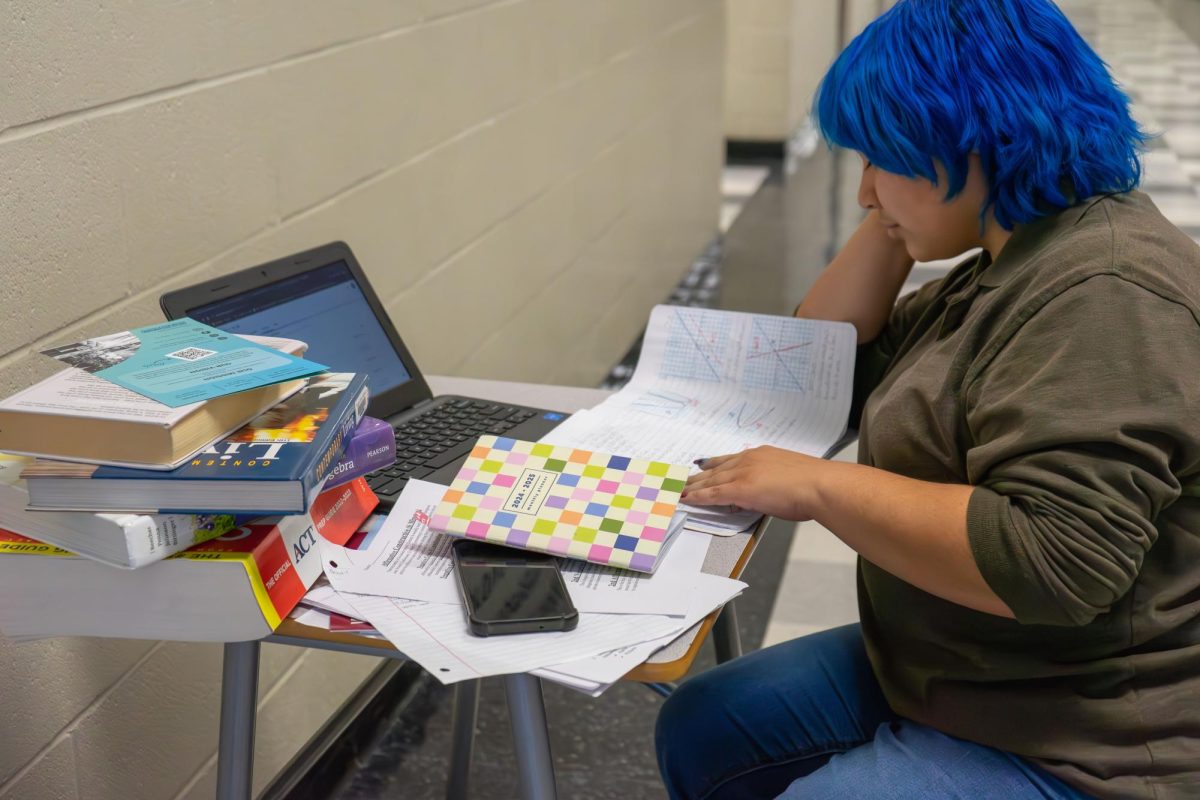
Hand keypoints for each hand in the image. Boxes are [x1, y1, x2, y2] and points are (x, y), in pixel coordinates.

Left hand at [683, 446, 832, 521]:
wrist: (819, 485)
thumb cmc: (813, 485)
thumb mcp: (788, 475)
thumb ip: (773, 480)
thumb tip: (766, 490)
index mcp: (761, 455)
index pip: (731, 459)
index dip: (713, 465)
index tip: (702, 466)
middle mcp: (749, 459)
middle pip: (716, 468)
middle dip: (698, 477)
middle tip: (683, 480)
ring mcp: (743, 473)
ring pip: (711, 480)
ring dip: (694, 487)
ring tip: (680, 491)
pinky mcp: (741, 489)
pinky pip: (713, 494)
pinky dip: (698, 497)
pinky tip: (687, 499)